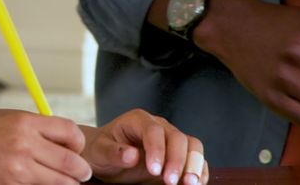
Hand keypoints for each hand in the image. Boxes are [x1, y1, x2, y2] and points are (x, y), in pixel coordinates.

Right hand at [0, 112, 92, 183]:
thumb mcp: (8, 125)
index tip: (77, 153)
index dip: (79, 145)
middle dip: (80, 172)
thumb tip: (67, 145)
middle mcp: (24, 143)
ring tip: (63, 183)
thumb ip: (36, 131)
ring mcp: (17, 167)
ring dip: (66, 184)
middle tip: (81, 176)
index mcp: (25, 122)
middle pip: (71, 161)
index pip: (70, 131)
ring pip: (61, 182)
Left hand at [83, 109, 207, 184]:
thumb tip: (132, 155)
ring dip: (193, 164)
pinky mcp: (178, 154)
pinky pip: (195, 158)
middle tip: (169, 182)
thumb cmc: (101, 150)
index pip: (153, 130)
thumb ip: (114, 152)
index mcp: (137, 120)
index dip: (157, 150)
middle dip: (177, 160)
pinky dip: (199, 170)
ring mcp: (170, 139)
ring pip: (192, 145)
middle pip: (177, 137)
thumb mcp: (100, 151)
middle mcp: (158, 126)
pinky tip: (195, 184)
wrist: (105, 155)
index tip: (154, 171)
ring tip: (190, 184)